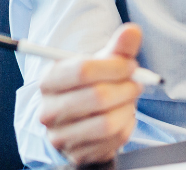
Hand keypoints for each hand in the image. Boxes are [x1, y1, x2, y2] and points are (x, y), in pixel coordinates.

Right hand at [37, 24, 143, 163]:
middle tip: (136, 83)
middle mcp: (49, 110)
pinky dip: (127, 125)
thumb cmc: (93, 85)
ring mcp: (61, 135)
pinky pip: (113, 139)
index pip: (83, 70)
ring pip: (107, 122)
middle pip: (97, 97)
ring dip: (128, 108)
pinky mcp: (77, 154)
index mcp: (50, 80)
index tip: (131, 65)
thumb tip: (133, 31)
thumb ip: (118, 47)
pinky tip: (123, 116)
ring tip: (130, 99)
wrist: (84, 119)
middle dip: (126, 88)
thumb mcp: (102, 63)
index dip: (115, 67)